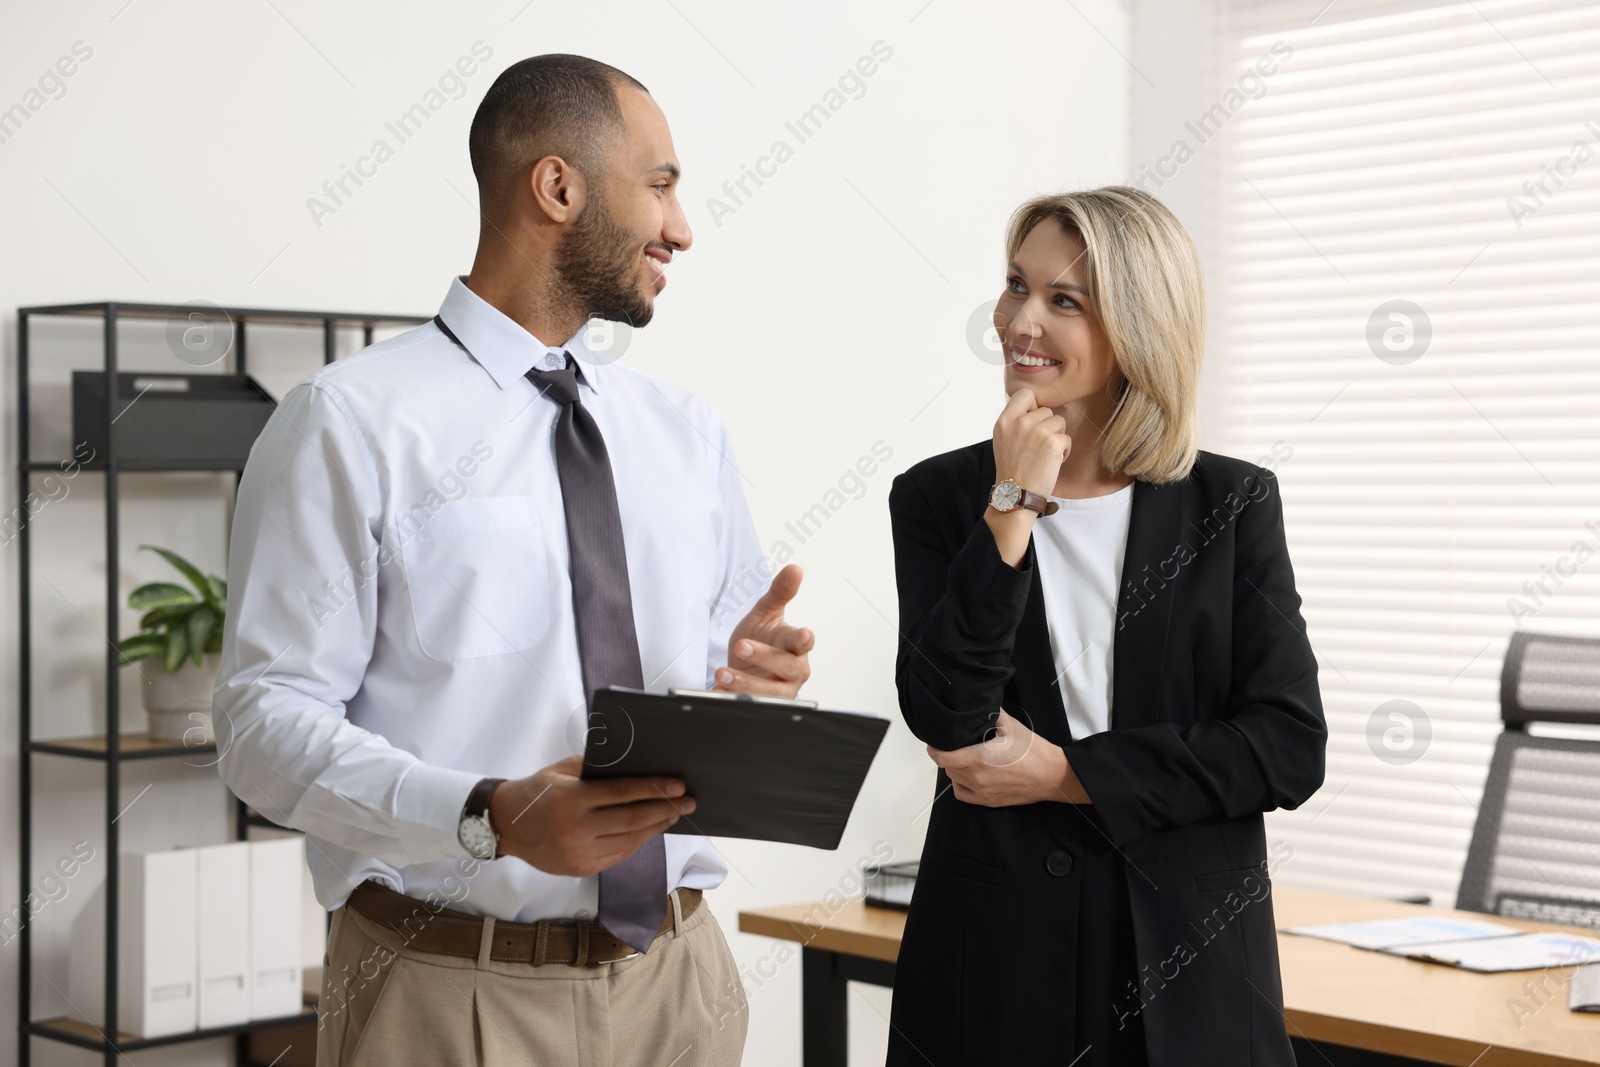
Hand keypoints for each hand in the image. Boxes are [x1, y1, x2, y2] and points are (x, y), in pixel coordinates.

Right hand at [489, 755, 695, 875]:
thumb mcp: (563, 771)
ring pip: (630, 842)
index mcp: (572, 799)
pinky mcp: (581, 868)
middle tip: (689, 802)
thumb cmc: (538, 791)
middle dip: (666, 809)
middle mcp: (576, 829)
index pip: (624, 793)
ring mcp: (579, 853)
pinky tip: (650, 831)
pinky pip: (619, 855)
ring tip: (673, 815)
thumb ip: (597, 769)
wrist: (506, 825)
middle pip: (634, 820)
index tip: (679, 786)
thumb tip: (637, 767)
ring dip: (657, 827)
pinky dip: (638, 842)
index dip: (655, 789)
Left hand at [714, 563, 813, 697]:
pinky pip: (752, 705)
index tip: (803, 635)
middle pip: (785, 666)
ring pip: (769, 692)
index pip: (803, 642)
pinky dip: (736, 699)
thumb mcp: (766, 613)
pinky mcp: (764, 705)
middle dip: (764, 657)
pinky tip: (721, 692)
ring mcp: (779, 691)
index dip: (803, 639)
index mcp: (795, 646)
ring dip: (746, 683)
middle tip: (741, 646)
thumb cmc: (761, 638)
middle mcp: (793, 670)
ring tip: (723, 674)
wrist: (743, 665)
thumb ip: (780, 592)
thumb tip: (795, 569)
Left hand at [926, 709, 1089, 806]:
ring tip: (963, 757)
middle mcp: (977, 778)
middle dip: (947, 755)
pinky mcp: (989, 801)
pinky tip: (968, 775)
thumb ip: (991, 714)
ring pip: (955, 780)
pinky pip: (963, 795)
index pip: (942, 757)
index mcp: (978, 759)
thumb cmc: (1033, 751)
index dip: (934, 749)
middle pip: (948, 767)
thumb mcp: (1011, 725)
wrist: (1052, 775)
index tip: (934, 742)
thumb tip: (978, 704)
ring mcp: (983, 792)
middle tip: (955, 744)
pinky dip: (960, 784)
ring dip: (955, 768)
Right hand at [991, 388, 1070, 499]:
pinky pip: (1067, 438)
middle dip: (1047, 426)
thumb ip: (1015, 420)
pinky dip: (1064, 451)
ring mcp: (1037, 431)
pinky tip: (1052, 462)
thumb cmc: (1012, 468)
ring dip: (1057, 437)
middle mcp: (1020, 422)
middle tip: (1037, 446)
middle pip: (1046, 410)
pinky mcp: (1053, 443)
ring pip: (1059, 422)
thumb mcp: (1002, 439)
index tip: (1032, 421)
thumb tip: (1035, 408)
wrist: (1016, 493)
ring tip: (1044, 454)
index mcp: (1005, 420)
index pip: (1025, 394)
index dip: (1033, 406)